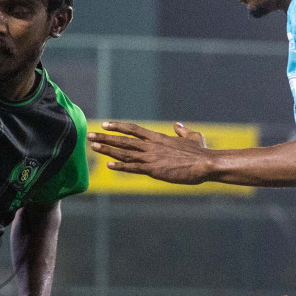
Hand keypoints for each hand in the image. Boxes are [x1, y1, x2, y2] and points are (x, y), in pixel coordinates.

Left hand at [86, 122, 211, 184]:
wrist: (205, 164)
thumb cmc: (200, 152)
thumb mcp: (192, 137)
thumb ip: (182, 130)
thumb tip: (178, 125)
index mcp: (158, 138)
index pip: (133, 129)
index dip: (118, 126)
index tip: (105, 124)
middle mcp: (151, 146)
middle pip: (123, 140)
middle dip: (105, 138)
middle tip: (90, 135)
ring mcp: (151, 158)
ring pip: (124, 153)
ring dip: (108, 150)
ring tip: (94, 147)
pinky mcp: (154, 170)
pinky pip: (133, 168)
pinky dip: (120, 166)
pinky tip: (109, 165)